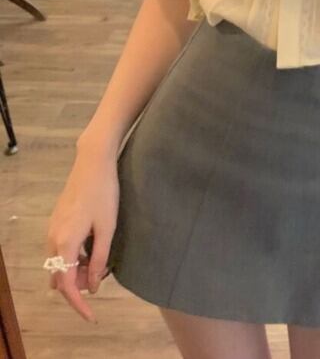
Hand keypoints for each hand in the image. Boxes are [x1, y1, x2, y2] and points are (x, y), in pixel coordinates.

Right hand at [45, 147, 119, 322]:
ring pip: (59, 264)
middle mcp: (52, 240)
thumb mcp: (107, 228)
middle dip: (77, 286)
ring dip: (76, 271)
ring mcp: (52, 230)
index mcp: (64, 243)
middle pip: (59, 277)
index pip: (66, 285)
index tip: (92, 315)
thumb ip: (98, 258)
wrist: (93, 164)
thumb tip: (92, 286)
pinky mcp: (57, 222)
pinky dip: (74, 257)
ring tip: (100, 263)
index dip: (78, 304)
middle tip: (102, 279)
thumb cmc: (104, 194)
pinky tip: (93, 249)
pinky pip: (61, 250)